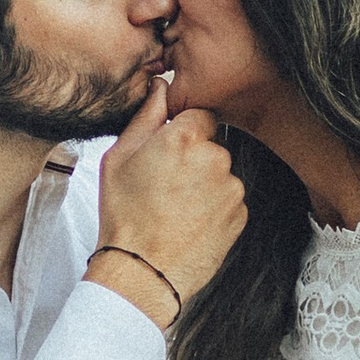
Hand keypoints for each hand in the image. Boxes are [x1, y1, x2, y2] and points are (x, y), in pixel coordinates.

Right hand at [90, 79, 244, 312]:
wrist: (143, 271)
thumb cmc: (124, 216)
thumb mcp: (118, 158)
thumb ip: (146, 116)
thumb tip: (160, 87)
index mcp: (184, 138)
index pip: (197, 115)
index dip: (181, 134)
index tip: (168, 154)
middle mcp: (215, 157)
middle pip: (210, 145)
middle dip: (193, 159)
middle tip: (165, 186)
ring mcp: (232, 187)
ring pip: (220, 174)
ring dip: (204, 185)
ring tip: (175, 208)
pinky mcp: (241, 214)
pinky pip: (228, 200)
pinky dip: (213, 208)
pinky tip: (189, 222)